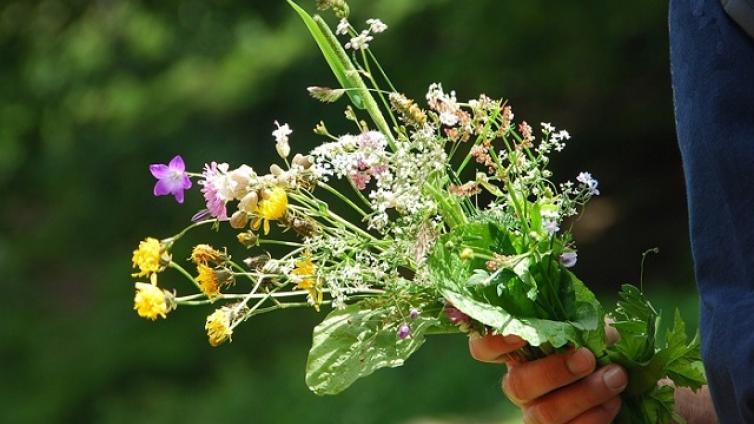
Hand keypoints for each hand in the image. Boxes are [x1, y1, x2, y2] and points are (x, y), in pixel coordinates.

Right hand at [469, 333, 627, 423]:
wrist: (619, 375)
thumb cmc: (596, 343)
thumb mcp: (586, 324)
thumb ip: (578, 321)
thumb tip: (587, 329)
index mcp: (517, 352)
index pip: (483, 349)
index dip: (493, 343)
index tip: (520, 334)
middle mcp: (520, 384)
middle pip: (517, 385)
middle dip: (554, 372)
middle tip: (587, 358)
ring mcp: (536, 413)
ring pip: (545, 414)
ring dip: (585, 395)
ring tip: (616, 377)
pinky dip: (597, 416)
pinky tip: (614, 400)